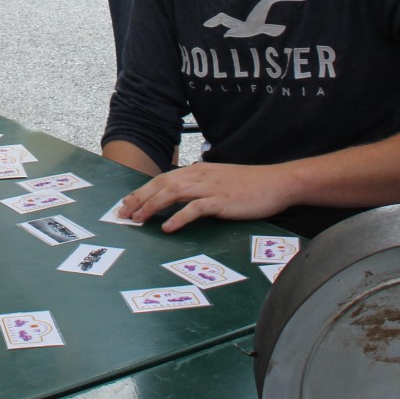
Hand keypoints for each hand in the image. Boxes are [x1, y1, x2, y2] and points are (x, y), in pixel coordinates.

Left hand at [118, 162, 293, 232]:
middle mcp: (200, 176)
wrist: (277, 183)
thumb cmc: (250, 184)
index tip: (127, 203)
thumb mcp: (219, 181)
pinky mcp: (222, 201)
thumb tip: (181, 196)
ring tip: (138, 219)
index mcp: (197, 171)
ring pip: (173, 193)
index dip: (142, 191)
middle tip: (122, 214)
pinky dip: (179, 217)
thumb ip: (200, 186)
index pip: (162, 179)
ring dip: (152, 206)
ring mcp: (211, 187)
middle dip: (139, 198)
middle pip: (161, 184)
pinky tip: (167, 227)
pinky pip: (195, 208)